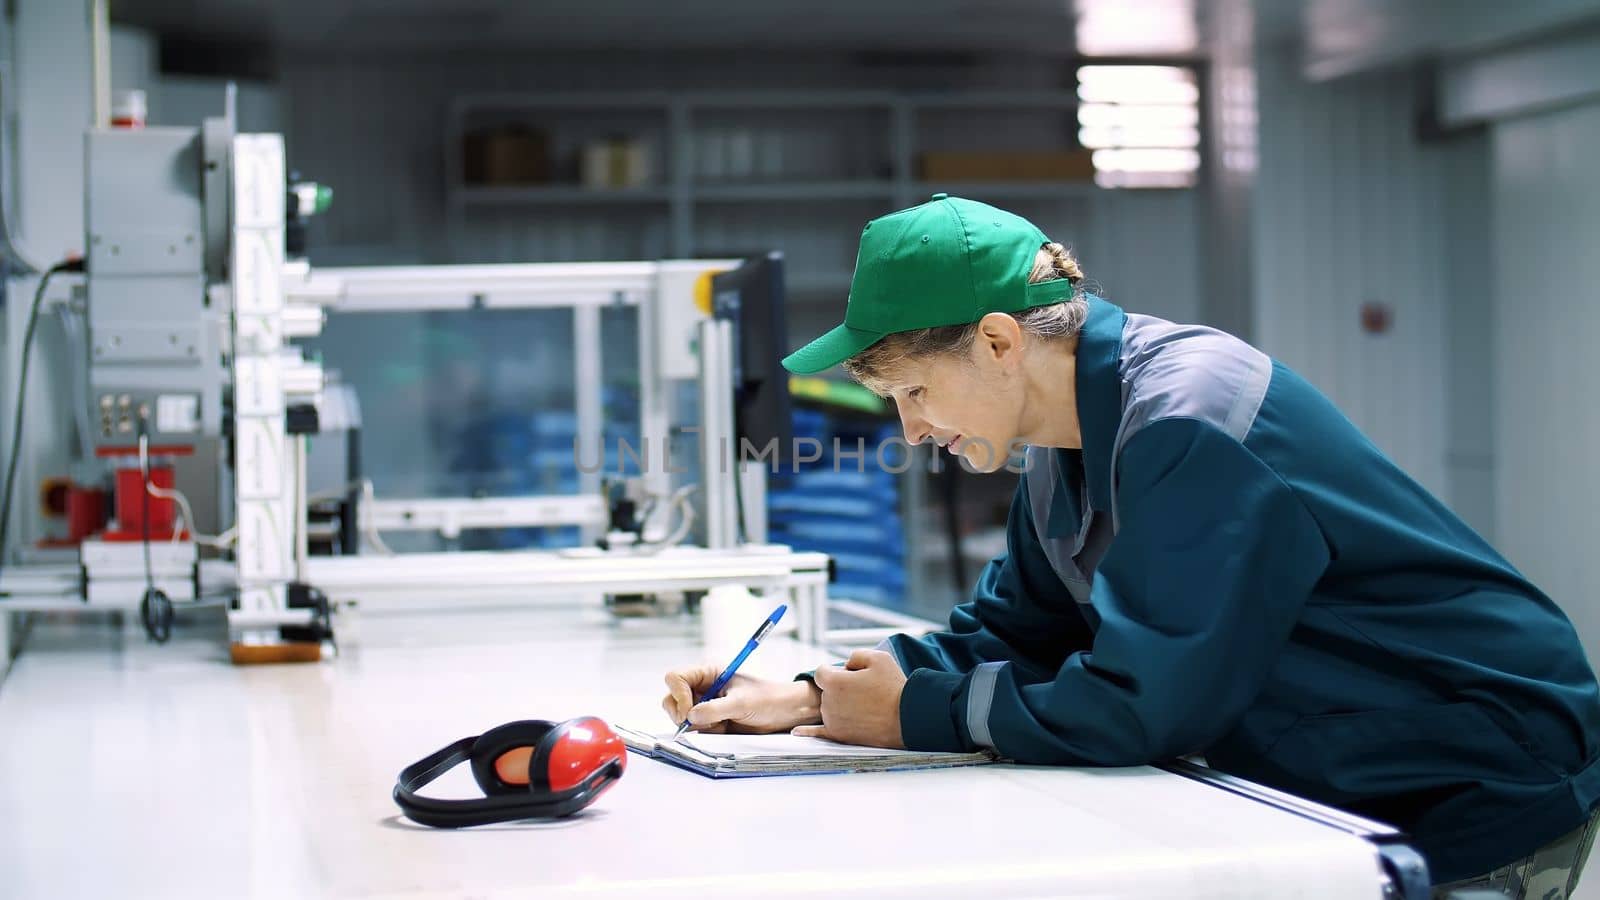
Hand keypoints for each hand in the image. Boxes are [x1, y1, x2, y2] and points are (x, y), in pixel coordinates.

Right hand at [661, 664, 821, 733]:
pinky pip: (695, 729)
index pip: (675, 678)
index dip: (677, 694)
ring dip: (695, 725)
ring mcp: (705, 705)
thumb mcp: (741, 703)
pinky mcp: (711, 721)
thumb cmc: (768, 699)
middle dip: (681, 713)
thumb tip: (691, 717)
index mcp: (708, 673)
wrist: (786, 713)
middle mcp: (703, 687)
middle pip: (672, 698)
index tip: (689, 710)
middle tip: (699, 723)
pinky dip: (703, 733)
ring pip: (681, 717)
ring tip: (720, 725)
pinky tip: (722, 730)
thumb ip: (715, 709)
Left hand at [792, 649, 906, 748]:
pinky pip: (818, 733)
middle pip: (826, 691)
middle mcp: (828, 702)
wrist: (908, 718)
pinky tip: (798, 732)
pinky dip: (807, 732)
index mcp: (834, 682)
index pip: (822, 672)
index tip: (853, 676)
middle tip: (865, 693)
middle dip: (840, 689)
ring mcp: (833, 721)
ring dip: (839, 705)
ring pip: (828, 708)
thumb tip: (846, 665)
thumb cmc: (894, 688)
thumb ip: (855, 655)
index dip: (838, 672)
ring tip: (864, 707)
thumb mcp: (877, 658)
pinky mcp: (840, 735)